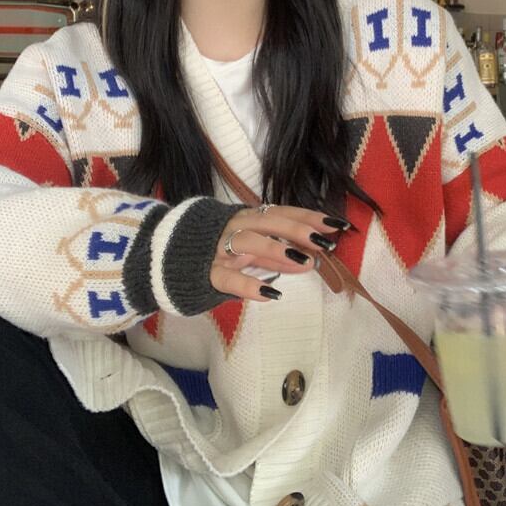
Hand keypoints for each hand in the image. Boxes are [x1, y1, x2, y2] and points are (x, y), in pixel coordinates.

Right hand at [211, 205, 349, 302]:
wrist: (169, 260)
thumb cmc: (216, 252)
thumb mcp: (250, 250)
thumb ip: (277, 254)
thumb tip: (311, 260)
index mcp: (246, 218)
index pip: (281, 212)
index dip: (308, 217)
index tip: (336, 224)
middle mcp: (233, 227)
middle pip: (267, 221)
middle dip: (297, 229)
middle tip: (325, 242)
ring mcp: (219, 249)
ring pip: (247, 241)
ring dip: (277, 249)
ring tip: (304, 262)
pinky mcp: (208, 274)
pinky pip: (228, 278)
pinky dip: (249, 285)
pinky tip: (272, 293)